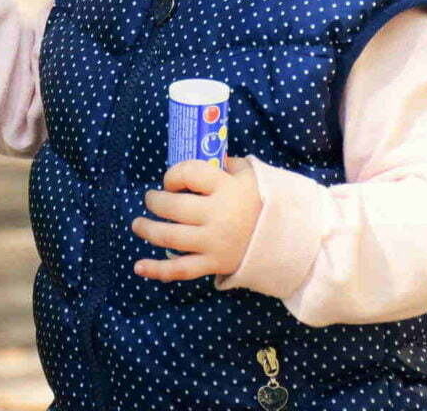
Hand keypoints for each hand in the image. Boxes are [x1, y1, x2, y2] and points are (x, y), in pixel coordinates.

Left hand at [130, 156, 261, 281]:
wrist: (289, 240)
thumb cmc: (264, 202)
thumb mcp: (251, 175)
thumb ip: (228, 164)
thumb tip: (208, 156)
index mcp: (226, 188)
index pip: (188, 173)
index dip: (173, 174)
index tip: (171, 180)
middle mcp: (217, 215)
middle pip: (174, 206)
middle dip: (155, 201)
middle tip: (150, 199)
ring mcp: (214, 242)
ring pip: (171, 237)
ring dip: (148, 230)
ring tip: (138, 224)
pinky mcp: (214, 264)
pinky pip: (181, 270)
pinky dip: (157, 270)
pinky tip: (139, 266)